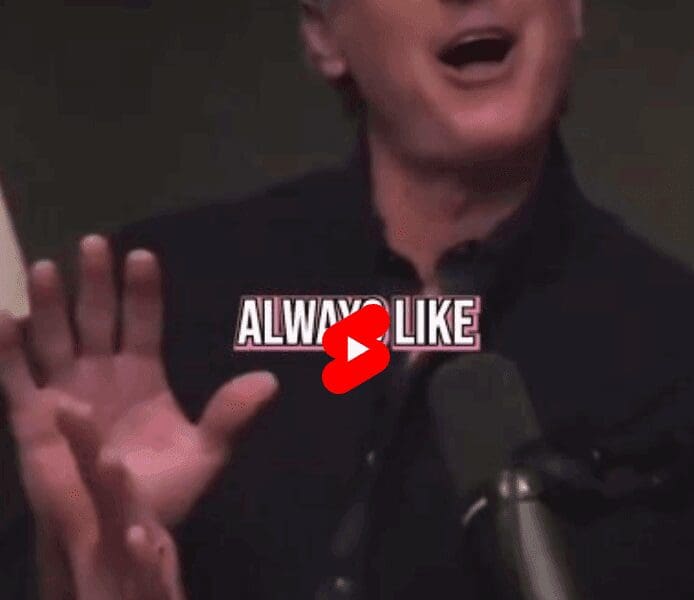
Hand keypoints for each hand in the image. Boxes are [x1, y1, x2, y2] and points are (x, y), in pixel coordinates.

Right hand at [0, 235, 277, 595]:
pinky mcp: (33, 416)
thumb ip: (231, 415)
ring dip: (51, 305)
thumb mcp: (205, 453)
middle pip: (98, 318)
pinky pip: (17, 377)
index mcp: (143, 374)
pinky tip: (6, 317)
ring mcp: (66, 390)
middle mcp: (103, 372)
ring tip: (50, 269)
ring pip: (56, 337)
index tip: (143, 257)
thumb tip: (271, 381)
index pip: (144, 321)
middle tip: (95, 244)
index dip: (143, 291)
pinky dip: (9, 349)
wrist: (121, 530)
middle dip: (96, 283)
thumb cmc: (162, 489)